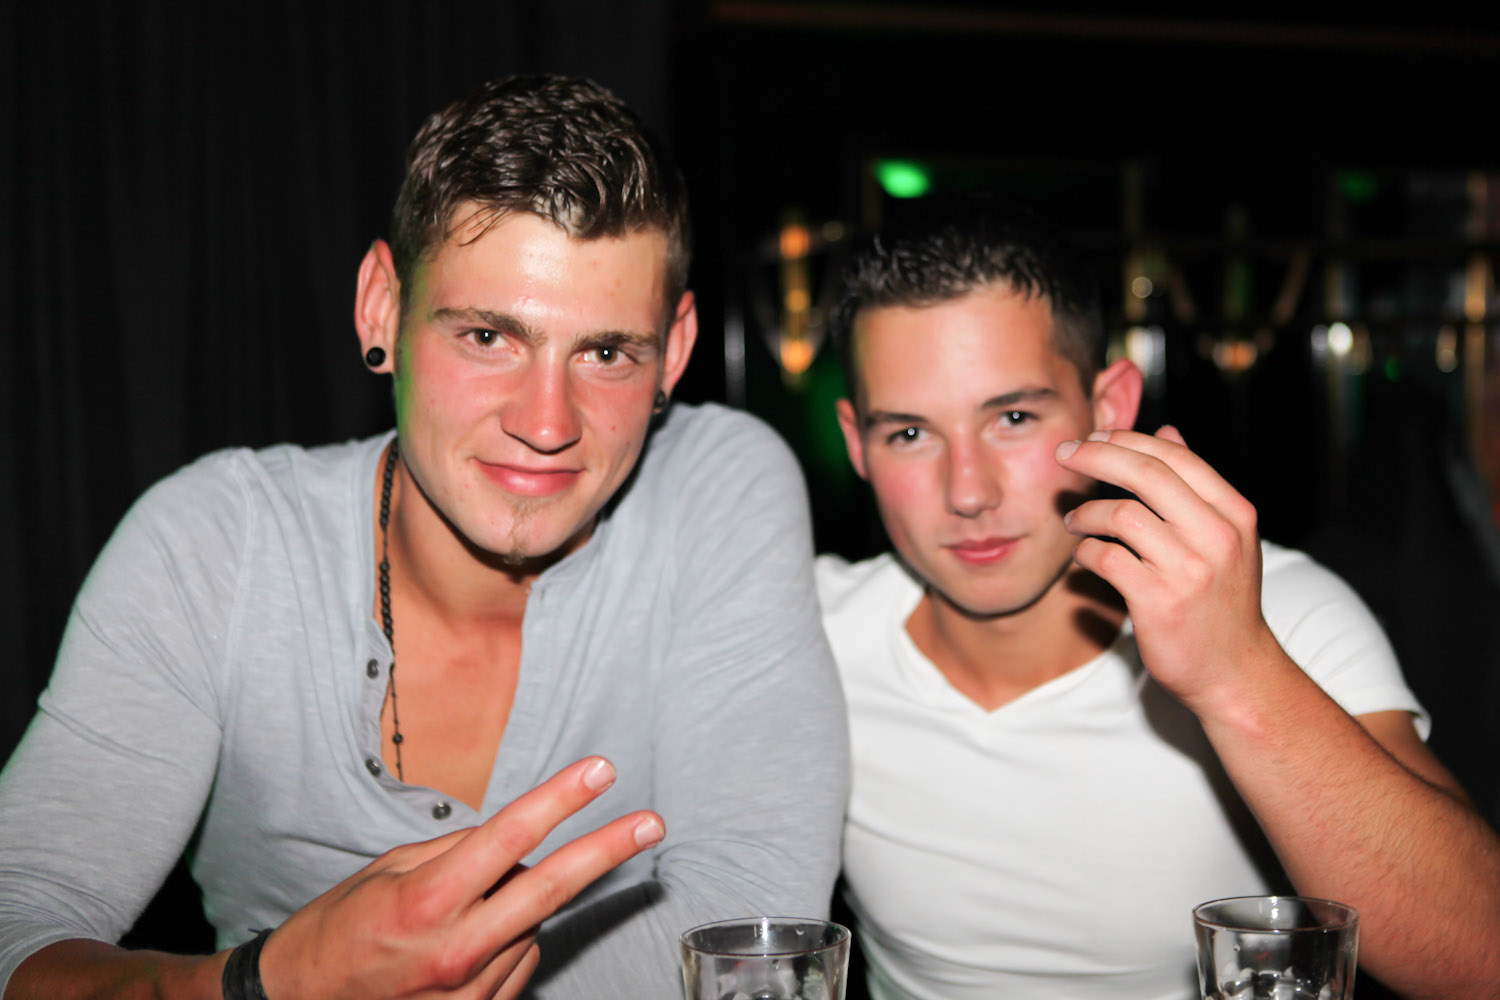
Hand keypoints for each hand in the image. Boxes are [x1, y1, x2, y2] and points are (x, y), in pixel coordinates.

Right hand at [257, 756, 663, 999]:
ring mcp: (468, 993)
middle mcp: (455, 950)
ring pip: (533, 926)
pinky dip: (512, 940)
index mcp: (426, 902)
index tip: (600, 772)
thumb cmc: (337, 932)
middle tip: (650, 823)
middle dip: (607, 850)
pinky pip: (520, 963)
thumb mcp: (387, 873)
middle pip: (550, 888)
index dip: (561, 800)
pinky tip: (475, 937)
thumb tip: (515, 839)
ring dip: (522, 903)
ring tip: (470, 905)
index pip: (511, 837)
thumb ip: (456, 854)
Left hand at [1055, 427, 1283, 713]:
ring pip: (1121, 514)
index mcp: (1234, 513)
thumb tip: (1168, 430)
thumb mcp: (1225, 537)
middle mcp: (1216, 535)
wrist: (1236, 673)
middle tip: (1064, 455)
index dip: (1126, 440)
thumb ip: (1194, 486)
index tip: (1093, 438)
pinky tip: (1083, 558)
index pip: (1173, 456)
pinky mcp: (1159, 602)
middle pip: (1145, 473)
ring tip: (1073, 521)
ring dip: (1086, 513)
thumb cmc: (1222, 601)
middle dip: (1096, 456)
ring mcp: (1189, 570)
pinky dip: (1086, 553)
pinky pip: (1107, 559)